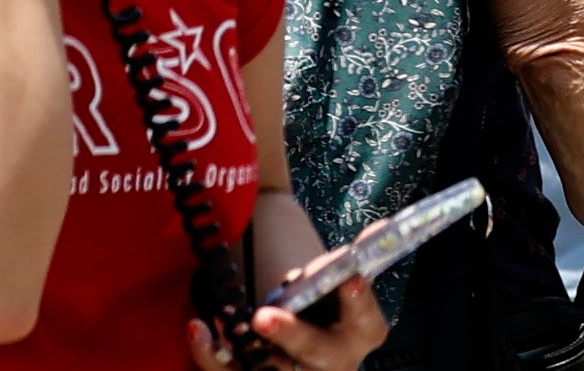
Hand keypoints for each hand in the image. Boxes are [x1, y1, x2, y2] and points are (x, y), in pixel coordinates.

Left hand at [214, 268, 390, 370]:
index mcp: (362, 332)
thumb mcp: (350, 283)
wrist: (308, 346)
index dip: (358, 302)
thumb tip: (384, 226)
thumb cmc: (331, 308)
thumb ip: (363, 255)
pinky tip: (199, 328)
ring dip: (246, 346)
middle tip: (265, 316)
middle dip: (292, 334)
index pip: (365, 319)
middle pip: (315, 352)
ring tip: (227, 322)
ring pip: (271, 368)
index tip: (349, 279)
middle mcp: (333, 360)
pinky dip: (210, 354)